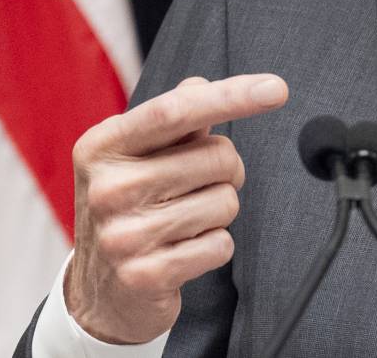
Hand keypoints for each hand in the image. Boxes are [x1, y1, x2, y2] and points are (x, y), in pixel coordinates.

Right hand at [64, 74, 288, 343]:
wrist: (99, 292)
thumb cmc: (130, 206)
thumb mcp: (137, 155)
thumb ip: (174, 117)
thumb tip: (201, 85)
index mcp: (103, 146)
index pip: (176, 110)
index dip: (231, 96)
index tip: (278, 88)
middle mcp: (107, 188)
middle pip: (217, 156)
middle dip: (227, 169)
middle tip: (198, 186)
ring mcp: (123, 235)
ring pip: (226, 201)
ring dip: (219, 211)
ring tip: (184, 222)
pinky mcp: (145, 276)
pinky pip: (221, 244)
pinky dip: (215, 245)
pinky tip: (183, 251)